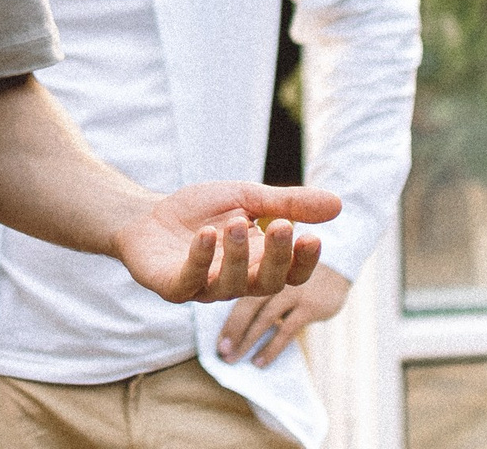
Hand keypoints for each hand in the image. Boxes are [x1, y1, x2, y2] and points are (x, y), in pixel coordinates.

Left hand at [112, 182, 340, 304]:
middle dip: (277, 256)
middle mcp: (236, 282)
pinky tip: (206, 235)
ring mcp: (205, 288)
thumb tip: (338, 204)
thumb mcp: (248, 198)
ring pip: (231, 285)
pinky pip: (190, 281)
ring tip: (237, 223)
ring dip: (237, 255)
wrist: (147, 215)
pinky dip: (200, 258)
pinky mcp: (174, 288)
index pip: (291, 273)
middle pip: (267, 282)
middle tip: (283, 226)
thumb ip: (288, 203)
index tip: (313, 236)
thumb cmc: (201, 211)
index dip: (303, 261)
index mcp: (259, 263)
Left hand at [216, 264, 350, 366]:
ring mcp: (293, 292)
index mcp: (263, 267)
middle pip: (248, 306)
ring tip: (232, 359)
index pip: (239, 294)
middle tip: (221, 353)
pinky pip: (286, 330)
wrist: (339, 262)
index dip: (228, 318)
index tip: (217, 342)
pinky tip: (259, 362)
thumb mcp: (280, 274)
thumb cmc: (300, 273)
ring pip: (264, 319)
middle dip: (233, 331)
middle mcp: (275, 277)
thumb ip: (260, 290)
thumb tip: (235, 326)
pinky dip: (271, 348)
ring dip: (246, 341)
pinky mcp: (310, 306)